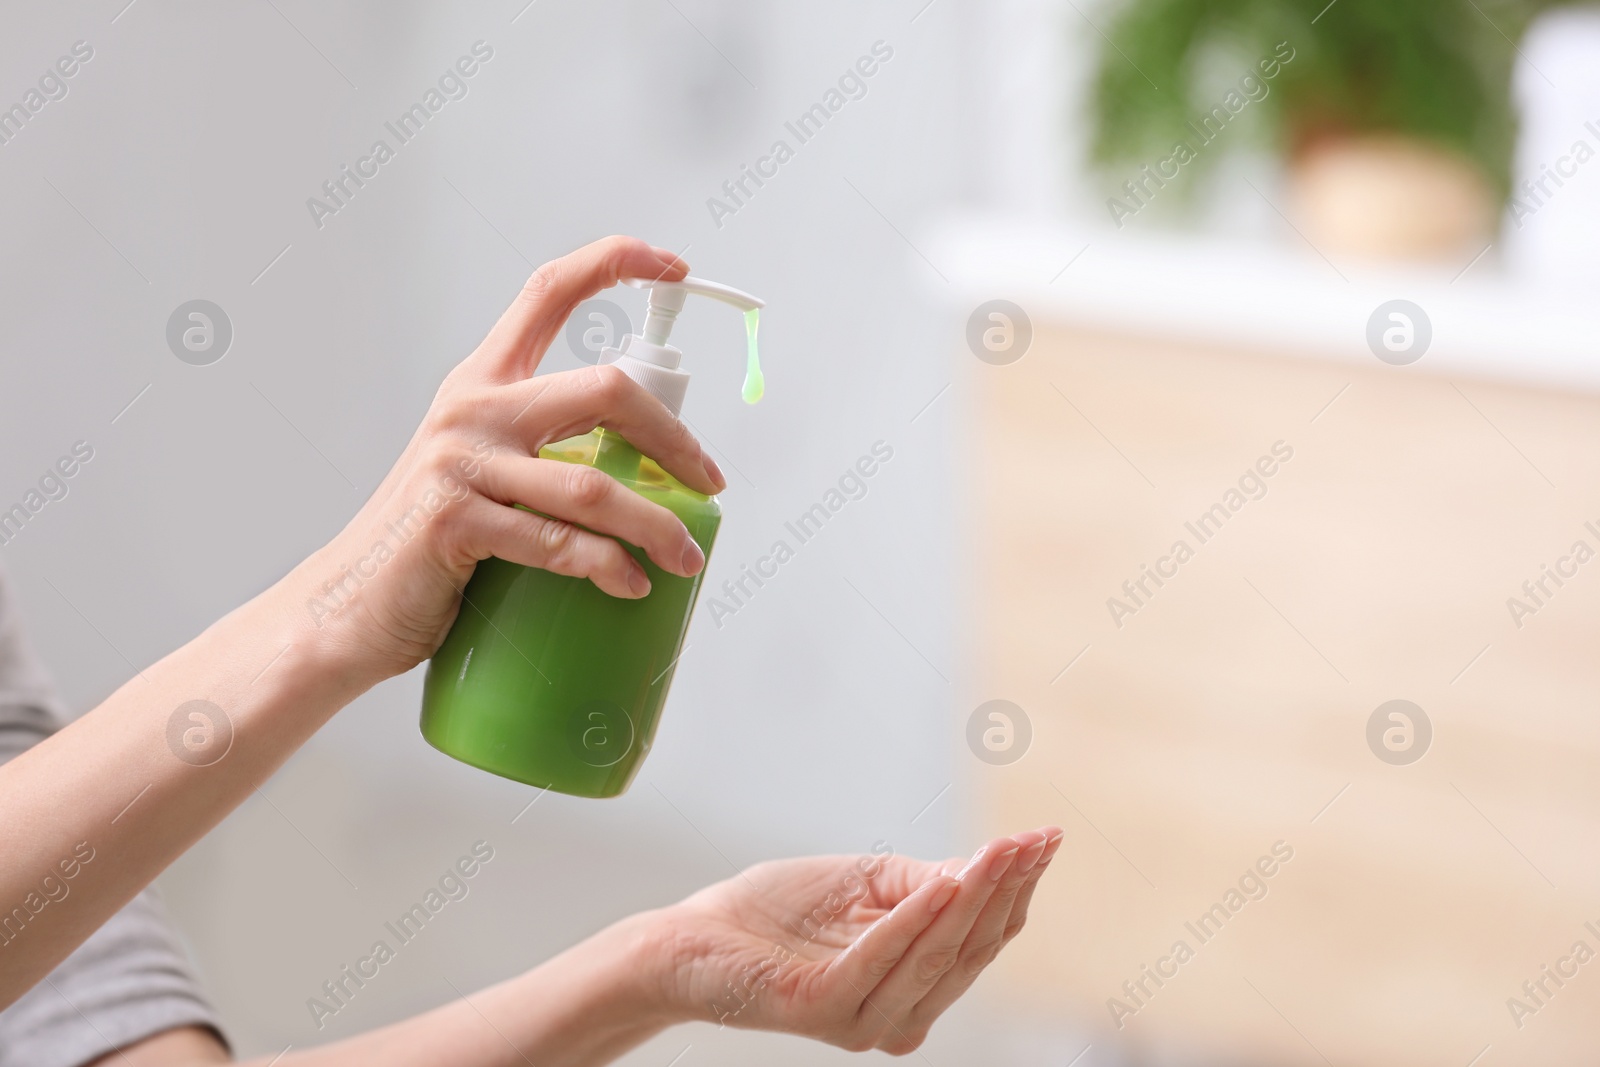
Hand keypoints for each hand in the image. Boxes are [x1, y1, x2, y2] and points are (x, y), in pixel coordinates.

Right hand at [289, 236, 725, 683]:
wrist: (348, 608)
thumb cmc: (429, 548)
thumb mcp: (483, 476)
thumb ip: (544, 457)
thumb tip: (642, 475)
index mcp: (481, 384)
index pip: (549, 291)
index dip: (614, 263)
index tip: (673, 267)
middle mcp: (472, 408)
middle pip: (605, 388)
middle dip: (674, 436)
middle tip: (709, 481)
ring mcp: (461, 463)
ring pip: (593, 485)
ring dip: (656, 525)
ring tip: (686, 557)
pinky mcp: (454, 521)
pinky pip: (557, 543)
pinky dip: (607, 567)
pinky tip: (631, 585)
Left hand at [649, 828, 1063, 1054]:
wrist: (696, 936)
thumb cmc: (780, 910)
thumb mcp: (868, 884)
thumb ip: (927, 883)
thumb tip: (989, 868)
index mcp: (915, 991)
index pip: (982, 941)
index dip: (1017, 890)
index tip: (1047, 839)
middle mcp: (898, 1018)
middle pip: (969, 949)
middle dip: (1006, 890)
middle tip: (1035, 839)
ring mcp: (862, 1019)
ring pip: (936, 954)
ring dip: (974, 897)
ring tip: (1001, 850)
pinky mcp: (824, 1007)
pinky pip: (882, 958)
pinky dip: (917, 918)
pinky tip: (945, 883)